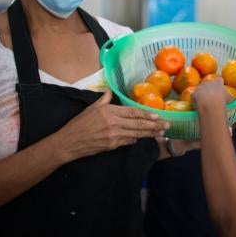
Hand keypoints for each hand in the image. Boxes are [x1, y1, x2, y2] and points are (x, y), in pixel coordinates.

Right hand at [55, 89, 169, 162]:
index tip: (157, 115)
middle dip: (154, 125)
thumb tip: (109, 90)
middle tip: (166, 125)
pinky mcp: (112, 146)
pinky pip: (128, 141)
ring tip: (161, 133)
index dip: (146, 114)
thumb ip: (103, 99)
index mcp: (109, 111)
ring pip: (136, 134)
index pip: (132, 112)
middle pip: (138, 124)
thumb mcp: (91, 108)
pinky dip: (135, 139)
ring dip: (150, 133)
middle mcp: (114, 123)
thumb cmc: (79, 124)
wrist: (69, 142)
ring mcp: (114, 136)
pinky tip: (142, 138)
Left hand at [193, 77, 231, 109]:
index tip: (220, 86)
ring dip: (201, 92)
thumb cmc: (222, 100)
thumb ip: (231, 97)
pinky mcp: (194, 93)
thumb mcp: (230, 98)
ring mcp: (200, 87)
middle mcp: (208, 82)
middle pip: (208, 82)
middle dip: (209, 87)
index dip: (220, 83)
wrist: (210, 103)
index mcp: (218, 83)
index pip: (219, 79)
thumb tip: (233, 99)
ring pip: (200, 88)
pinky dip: (195, 98)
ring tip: (203, 99)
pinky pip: (194, 95)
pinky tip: (197, 103)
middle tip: (211, 95)